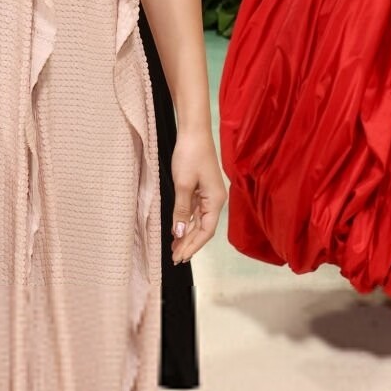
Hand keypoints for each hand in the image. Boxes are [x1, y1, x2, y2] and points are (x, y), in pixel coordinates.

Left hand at [169, 125, 225, 262]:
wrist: (193, 132)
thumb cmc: (190, 155)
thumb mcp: (183, 185)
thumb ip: (181, 210)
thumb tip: (179, 233)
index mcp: (216, 201)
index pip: (206, 231)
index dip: (193, 246)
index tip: (180, 257)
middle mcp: (215, 200)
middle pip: (203, 229)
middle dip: (189, 244)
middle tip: (174, 258)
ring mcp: (208, 195)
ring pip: (198, 221)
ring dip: (186, 235)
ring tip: (174, 249)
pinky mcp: (201, 189)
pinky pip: (194, 211)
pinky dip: (185, 221)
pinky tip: (176, 230)